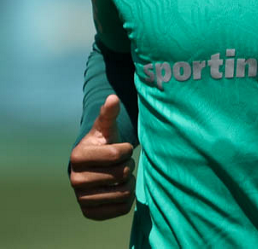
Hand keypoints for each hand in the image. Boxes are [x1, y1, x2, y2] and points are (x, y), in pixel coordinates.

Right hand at [69, 95, 135, 219]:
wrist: (94, 168)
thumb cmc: (103, 144)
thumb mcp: (106, 128)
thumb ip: (109, 114)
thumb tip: (113, 98)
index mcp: (77, 156)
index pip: (117, 154)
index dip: (126, 149)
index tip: (121, 148)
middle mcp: (75, 179)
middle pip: (122, 173)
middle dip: (128, 166)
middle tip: (121, 163)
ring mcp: (81, 198)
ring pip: (123, 192)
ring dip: (129, 183)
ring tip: (121, 176)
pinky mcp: (90, 213)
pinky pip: (121, 209)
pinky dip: (127, 199)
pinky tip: (119, 189)